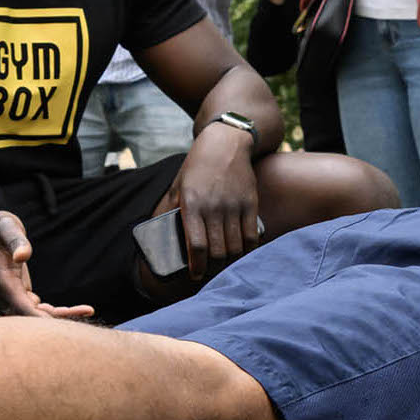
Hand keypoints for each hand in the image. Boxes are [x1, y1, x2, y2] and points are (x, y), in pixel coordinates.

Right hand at [0, 211, 92, 322]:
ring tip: (87, 310)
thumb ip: (16, 240)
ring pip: (35, 315)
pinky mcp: (18, 293)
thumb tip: (23, 256)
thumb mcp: (6, 227)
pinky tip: (77, 309)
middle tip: (88, 311)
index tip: (60, 325)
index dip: (40, 317)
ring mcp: (11, 296)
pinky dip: (55, 311)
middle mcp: (5, 294)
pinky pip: (36, 309)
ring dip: (60, 316)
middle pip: (30, 316)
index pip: (22, 307)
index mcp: (2, 282)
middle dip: (57, 319)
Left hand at [169, 121, 264, 273]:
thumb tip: (168, 233)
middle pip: (217, 251)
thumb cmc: (198, 166)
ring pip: (235, 247)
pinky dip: (247, 249)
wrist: (225, 143)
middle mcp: (214, 207)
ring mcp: (234, 206)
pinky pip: (251, 236)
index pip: (196, 246)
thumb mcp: (179, 185)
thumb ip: (174, 209)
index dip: (196, 266)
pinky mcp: (251, 203)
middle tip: (208, 269)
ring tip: (223, 263)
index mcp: (192, 204)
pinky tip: (241, 252)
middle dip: (212, 267)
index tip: (195, 275)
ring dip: (229, 260)